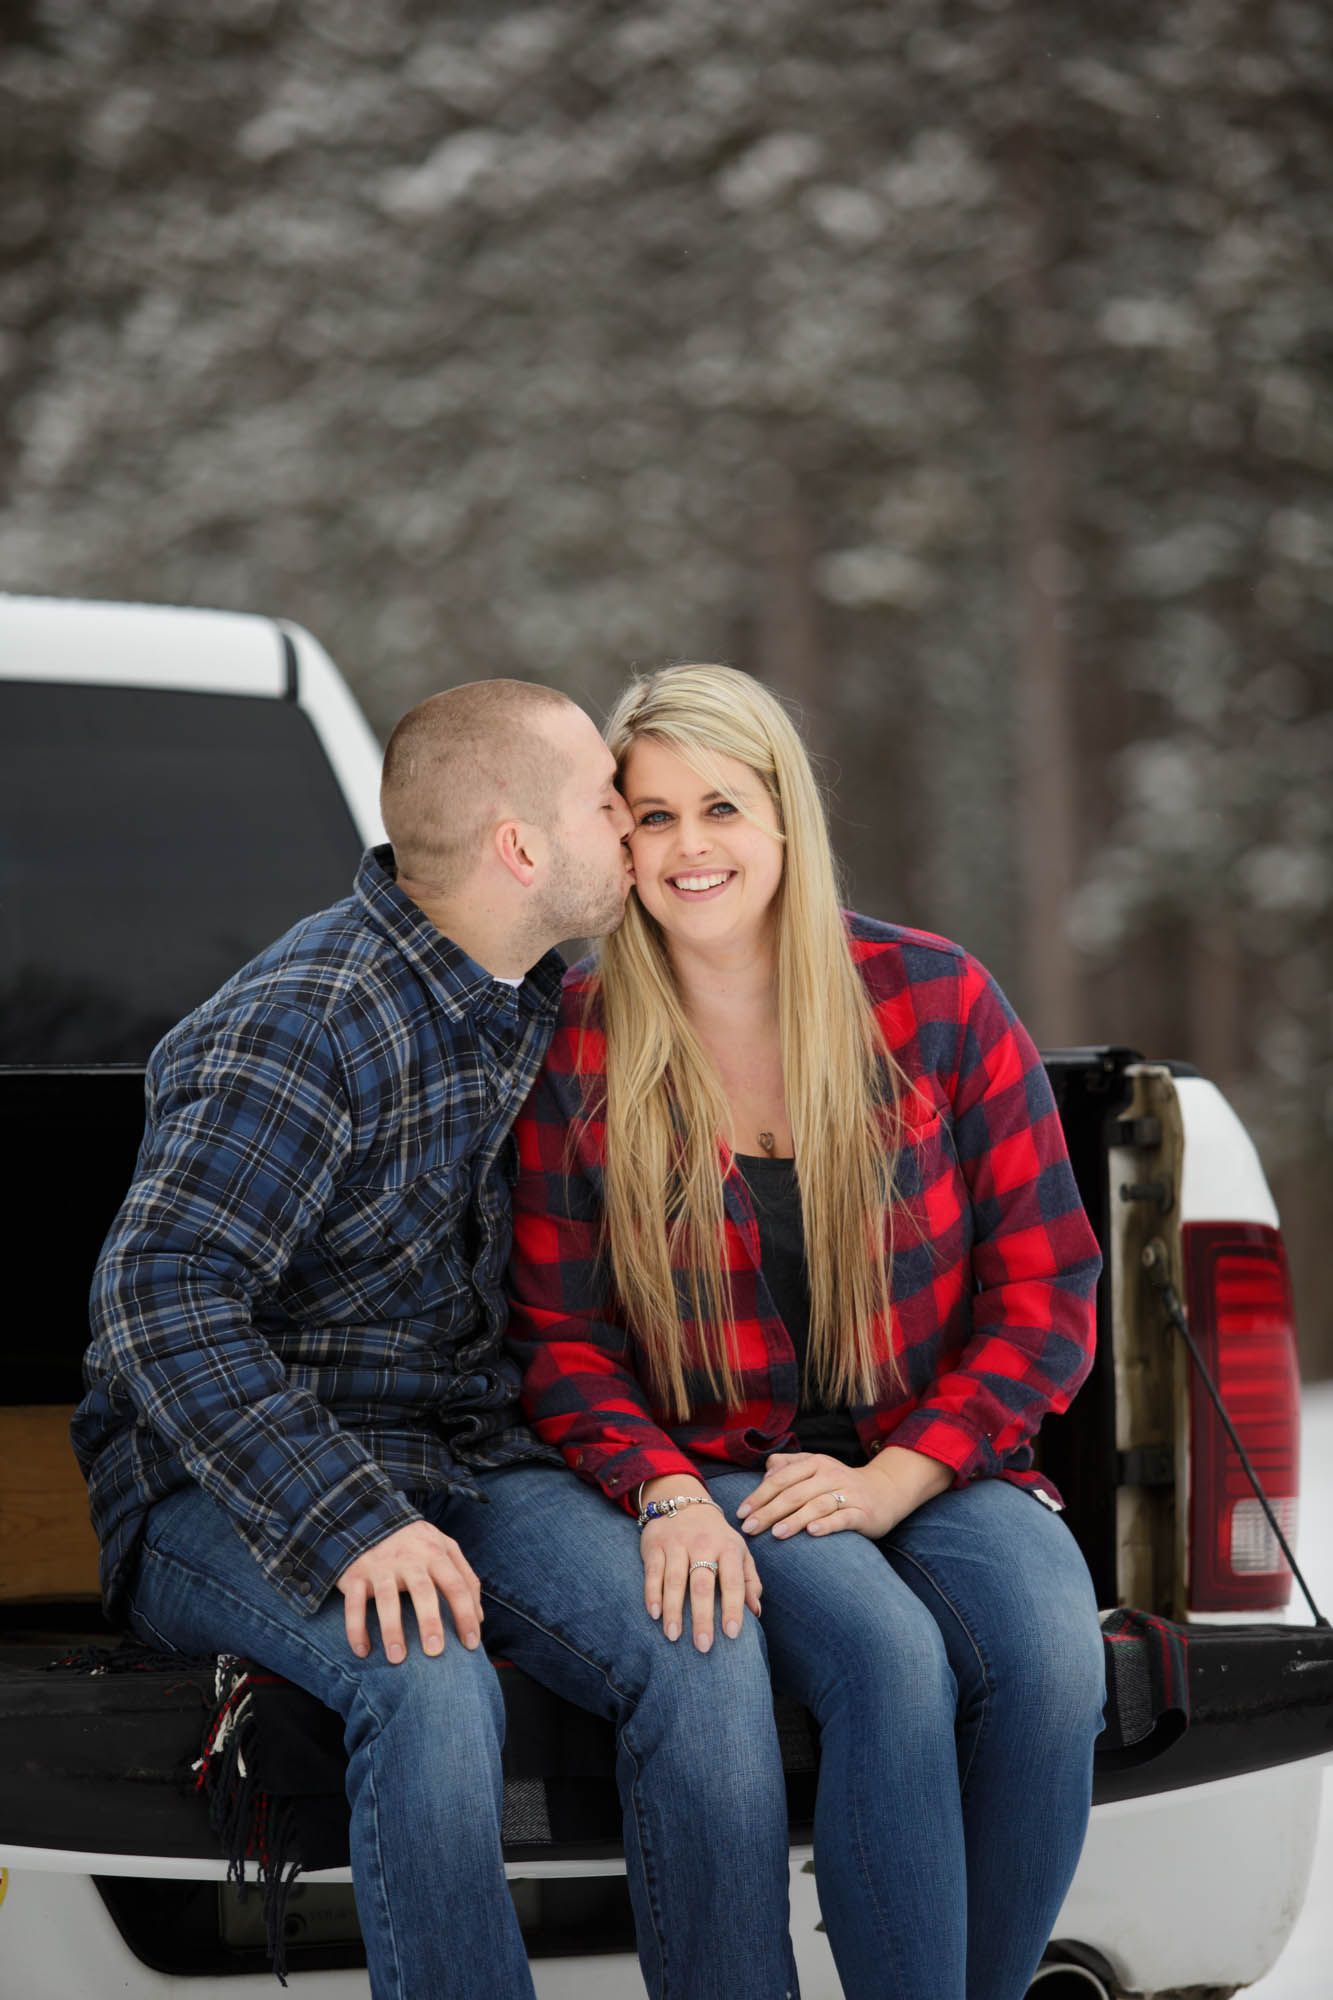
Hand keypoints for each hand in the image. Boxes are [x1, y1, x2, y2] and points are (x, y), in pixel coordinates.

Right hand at [336, 1521, 483, 1662]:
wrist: (369, 1516)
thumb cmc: (415, 1542)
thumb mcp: (444, 1547)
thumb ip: (465, 1577)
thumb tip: (480, 1618)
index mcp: (435, 1553)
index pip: (457, 1585)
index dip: (467, 1615)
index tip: (472, 1644)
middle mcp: (409, 1559)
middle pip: (423, 1592)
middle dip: (430, 1623)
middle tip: (436, 1652)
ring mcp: (380, 1566)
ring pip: (387, 1600)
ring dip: (392, 1630)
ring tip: (398, 1658)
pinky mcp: (355, 1575)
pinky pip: (354, 1604)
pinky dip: (356, 1628)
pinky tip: (363, 1651)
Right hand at [638, 1480, 761, 1651]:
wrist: (684, 1501)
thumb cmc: (717, 1536)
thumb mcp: (739, 1551)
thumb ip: (749, 1581)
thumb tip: (756, 1612)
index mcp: (728, 1547)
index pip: (733, 1581)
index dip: (733, 1608)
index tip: (732, 1634)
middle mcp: (703, 1544)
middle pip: (702, 1584)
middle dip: (702, 1617)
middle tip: (704, 1646)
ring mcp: (677, 1543)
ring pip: (675, 1580)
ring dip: (674, 1610)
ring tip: (674, 1637)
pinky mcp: (655, 1545)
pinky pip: (653, 1572)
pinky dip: (652, 1594)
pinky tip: (654, 1614)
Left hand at [736, 1447, 952, 1542]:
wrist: (884, 1492)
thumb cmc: (839, 1484)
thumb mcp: (815, 1469)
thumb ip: (789, 1467)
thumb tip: (766, 1470)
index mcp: (814, 1462)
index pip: (781, 1478)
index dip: (759, 1494)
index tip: (741, 1512)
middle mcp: (830, 1474)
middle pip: (794, 1492)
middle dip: (769, 1511)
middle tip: (749, 1528)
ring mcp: (848, 1493)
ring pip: (816, 1505)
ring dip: (794, 1519)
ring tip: (775, 1533)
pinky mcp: (863, 1512)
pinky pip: (843, 1518)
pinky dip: (827, 1525)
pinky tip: (812, 1533)